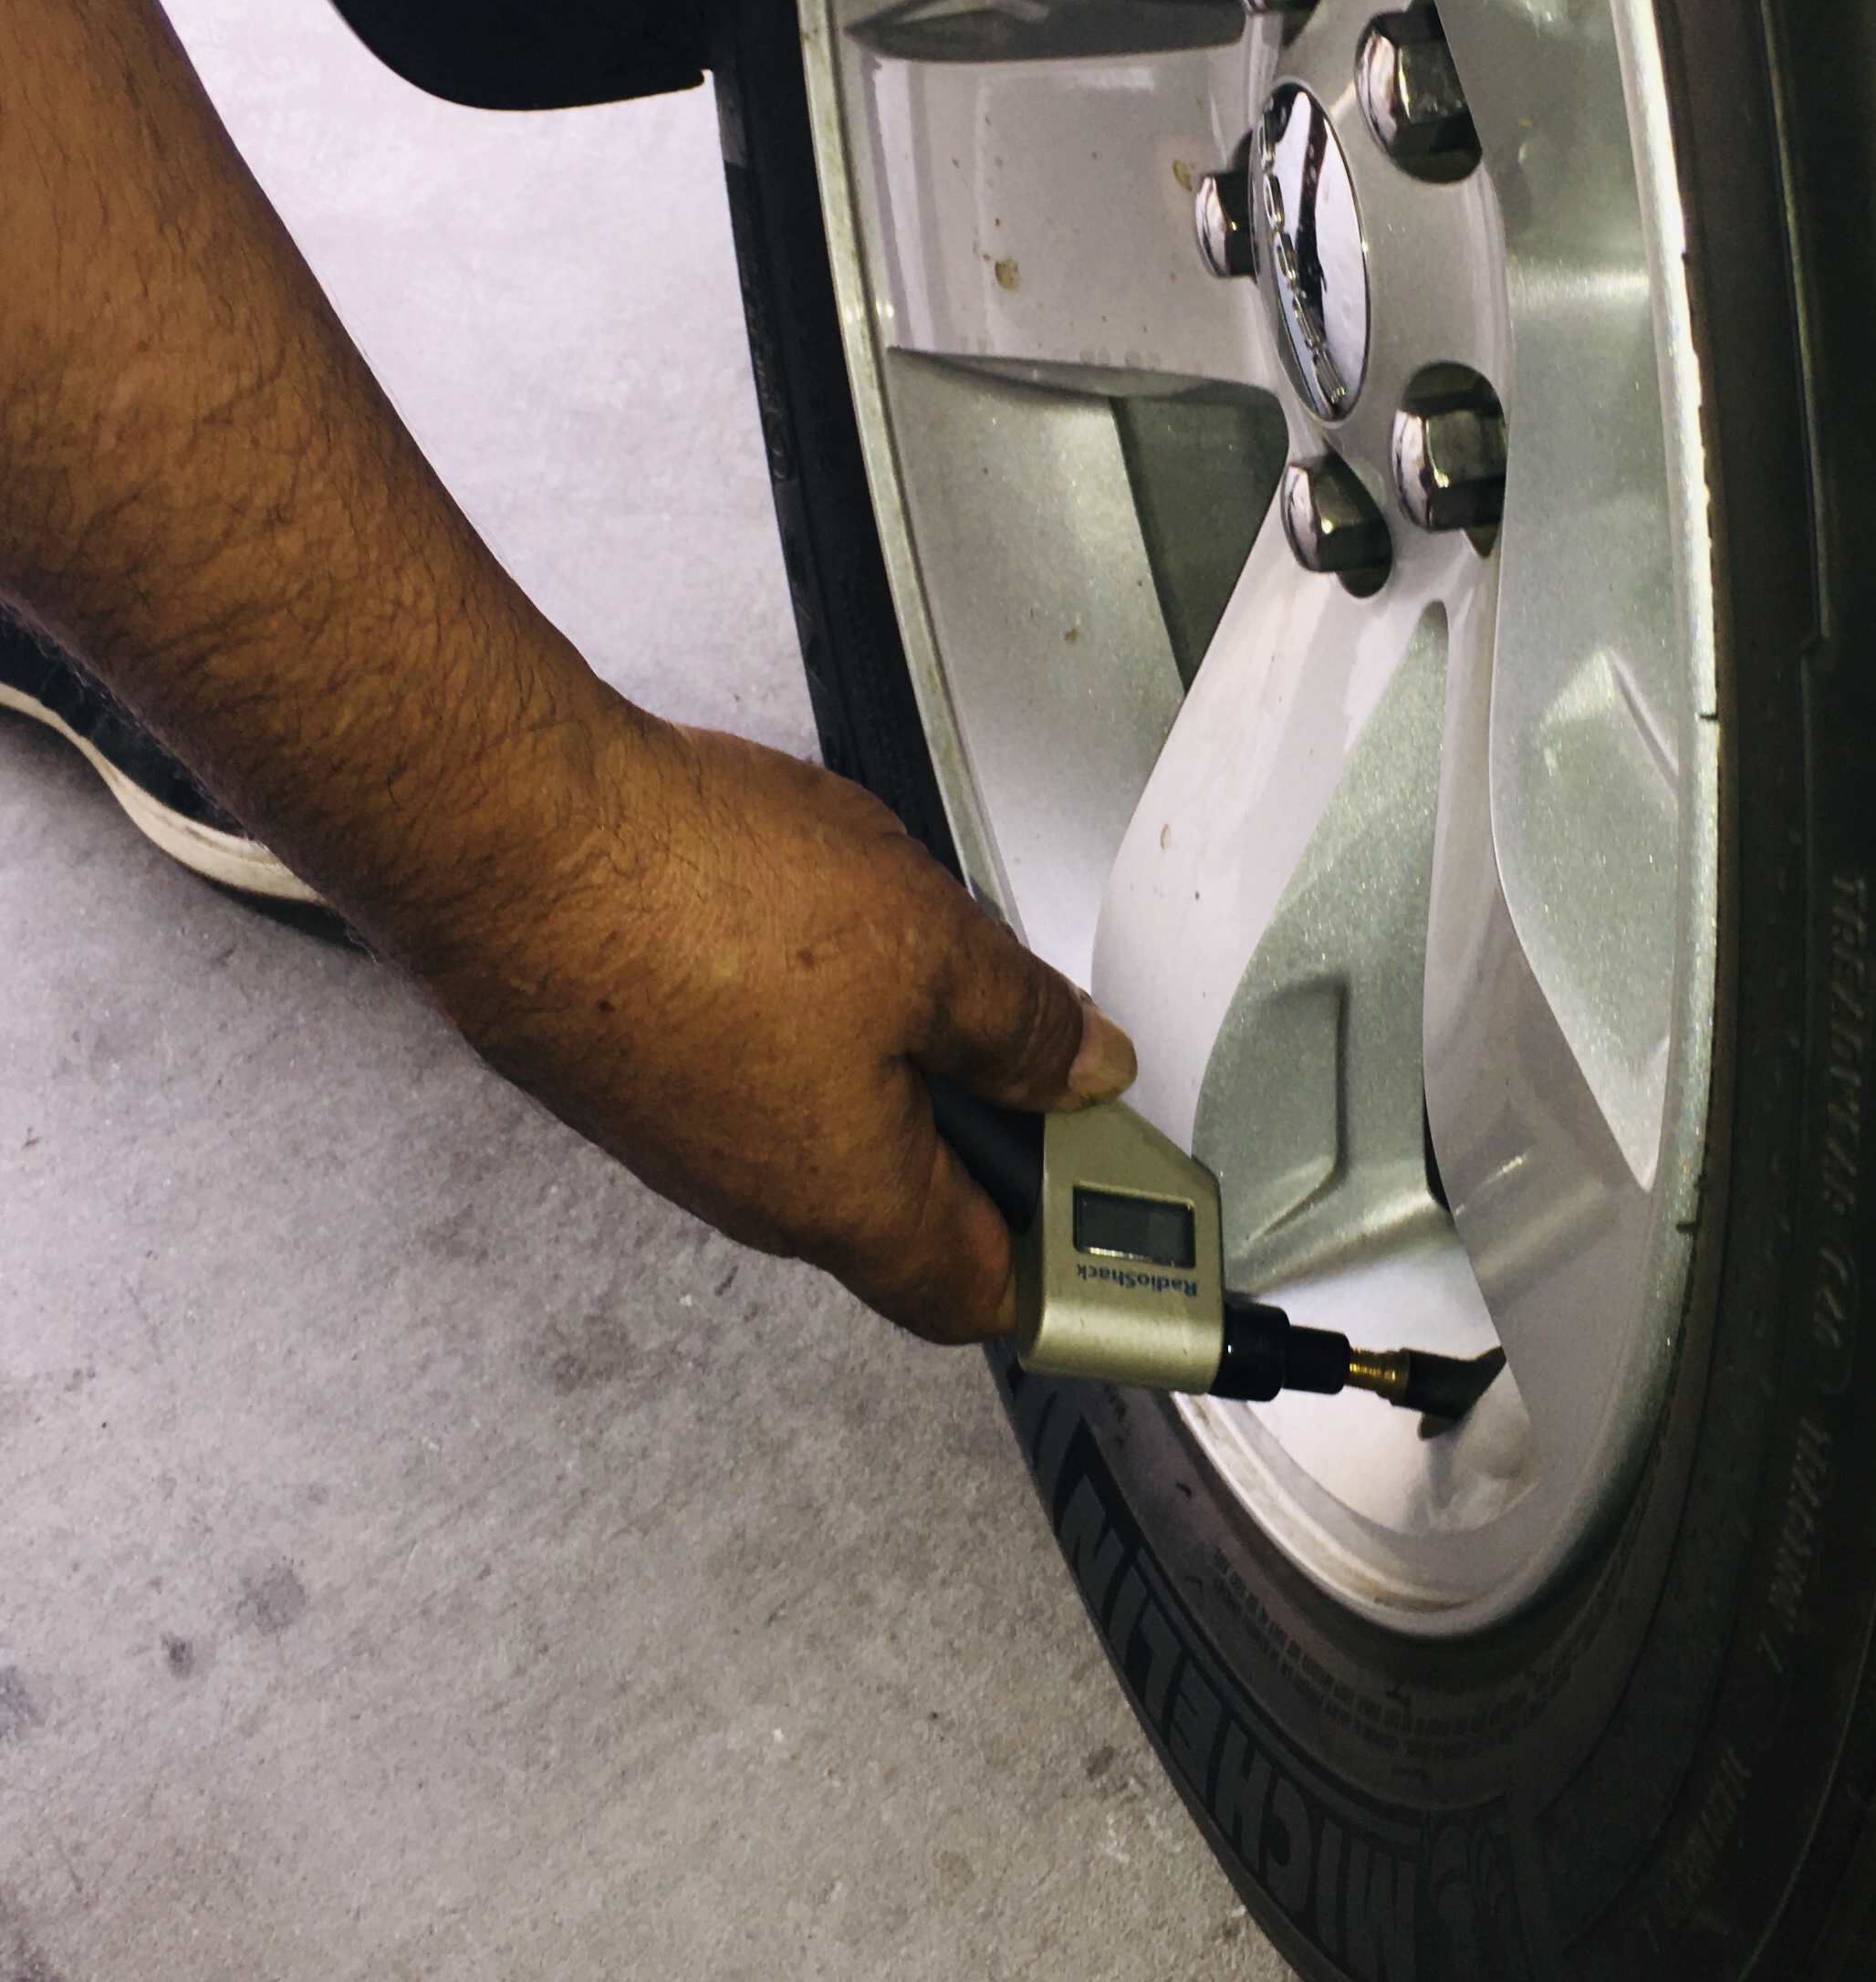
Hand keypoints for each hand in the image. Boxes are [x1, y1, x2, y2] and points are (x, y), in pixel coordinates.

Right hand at [415, 717, 1135, 1342]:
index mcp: (851, 1200)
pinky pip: (752, 1064)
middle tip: (1035, 1039)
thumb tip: (1081, 1068)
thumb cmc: (690, 900)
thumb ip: (1022, 1024)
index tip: (1113, 1220)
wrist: (505, 836)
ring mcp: (680, 1131)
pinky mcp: (629, 1063)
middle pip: (907, 1204)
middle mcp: (755, 1193)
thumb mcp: (931, 948)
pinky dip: (805, 1011)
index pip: (983, 1295)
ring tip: (916, 945)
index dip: (1064, 1265)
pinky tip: (808, 922)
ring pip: (828, 1121)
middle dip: (985, 1123)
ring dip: (892, 1051)